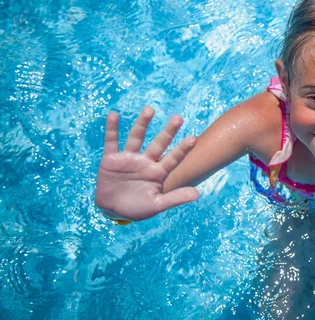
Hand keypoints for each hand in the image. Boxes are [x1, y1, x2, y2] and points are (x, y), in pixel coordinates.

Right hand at [95, 106, 198, 222]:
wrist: (112, 210)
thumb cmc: (138, 208)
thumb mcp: (157, 205)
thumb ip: (175, 198)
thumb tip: (197, 194)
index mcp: (158, 172)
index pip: (173, 158)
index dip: (183, 149)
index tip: (193, 138)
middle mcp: (146, 161)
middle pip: (159, 144)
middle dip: (168, 131)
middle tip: (179, 118)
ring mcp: (129, 158)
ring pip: (137, 137)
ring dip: (142, 124)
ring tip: (150, 109)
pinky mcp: (111, 159)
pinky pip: (111, 141)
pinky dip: (112, 129)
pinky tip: (113, 115)